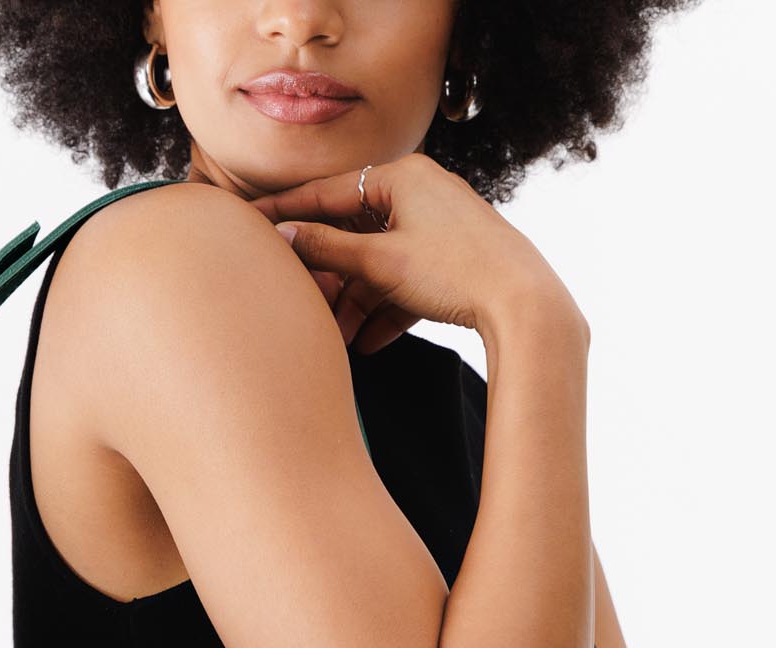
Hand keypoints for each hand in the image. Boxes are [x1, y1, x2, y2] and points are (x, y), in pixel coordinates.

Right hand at [248, 152, 579, 352]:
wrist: (526, 305)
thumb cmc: (456, 272)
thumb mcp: (381, 262)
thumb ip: (327, 249)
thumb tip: (281, 235)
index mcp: (401, 176)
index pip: (326, 193)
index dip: (285, 213)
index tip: (249, 223)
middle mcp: (420, 192)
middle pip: (352, 232)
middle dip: (328, 276)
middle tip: (300, 300)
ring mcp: (437, 225)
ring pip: (377, 262)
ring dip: (355, 302)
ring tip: (340, 337)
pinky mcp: (451, 258)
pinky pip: (404, 280)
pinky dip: (385, 308)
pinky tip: (370, 343)